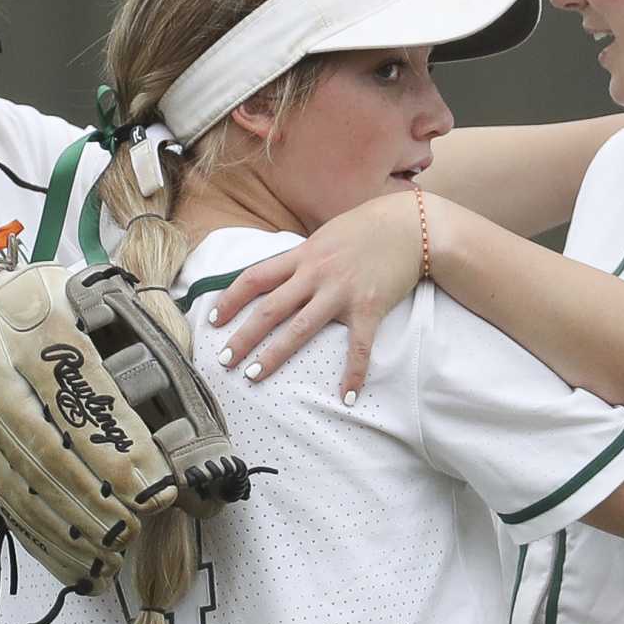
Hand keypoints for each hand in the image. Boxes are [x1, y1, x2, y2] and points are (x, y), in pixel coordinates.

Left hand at [207, 191, 429, 400]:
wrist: (411, 226)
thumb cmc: (367, 230)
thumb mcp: (325, 236)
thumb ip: (303, 257)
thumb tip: (278, 276)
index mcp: (302, 255)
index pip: (255, 277)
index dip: (230, 298)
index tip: (212, 320)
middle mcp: (316, 274)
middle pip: (269, 308)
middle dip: (243, 336)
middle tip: (223, 360)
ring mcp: (341, 292)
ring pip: (300, 328)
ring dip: (275, 355)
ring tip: (254, 376)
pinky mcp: (369, 307)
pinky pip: (358, 347)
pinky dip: (353, 373)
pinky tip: (347, 397)